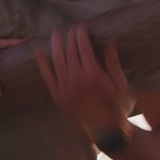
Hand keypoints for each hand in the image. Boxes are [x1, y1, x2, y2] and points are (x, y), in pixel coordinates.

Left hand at [34, 23, 134, 143]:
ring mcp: (65, 88)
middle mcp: (77, 79)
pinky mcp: (58, 97)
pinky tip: (38, 51)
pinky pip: (47, 77)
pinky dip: (41, 63)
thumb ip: (114, 63)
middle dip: (70, 37)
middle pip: (70, 51)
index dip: (81, 34)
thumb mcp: (122, 85)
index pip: (83, 46)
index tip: (81, 26)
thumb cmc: (118, 108)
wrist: (106, 132)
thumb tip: (109, 42)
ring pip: (57, 60)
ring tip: (56, 33)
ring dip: (56, 44)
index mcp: (93, 74)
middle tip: (72, 29)